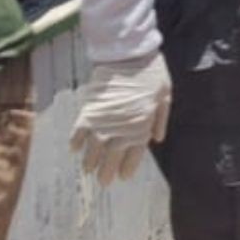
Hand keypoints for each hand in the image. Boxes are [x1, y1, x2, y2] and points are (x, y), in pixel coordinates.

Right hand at [72, 52, 170, 184]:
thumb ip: (160, 121)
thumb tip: (157, 140)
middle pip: (112, 158)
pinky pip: (78, 132)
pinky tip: (73, 150)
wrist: (129, 56)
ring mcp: (103, 123)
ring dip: (90, 162)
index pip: (133, 156)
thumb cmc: (152, 75)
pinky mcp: (88, 112)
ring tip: (87, 170)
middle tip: (102, 183)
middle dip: (106, 172)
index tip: (122, 177)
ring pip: (94, 150)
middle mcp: (122, 131)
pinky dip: (75, 142)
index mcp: (142, 129)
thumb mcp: (165, 98)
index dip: (126, 168)